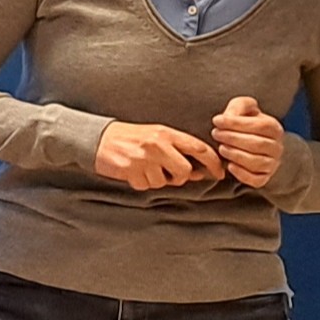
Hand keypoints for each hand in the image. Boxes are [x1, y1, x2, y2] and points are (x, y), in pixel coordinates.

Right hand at [94, 121, 222, 191]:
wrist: (99, 138)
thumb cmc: (131, 138)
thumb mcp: (157, 136)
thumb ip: (178, 151)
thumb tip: (200, 171)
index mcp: (167, 133)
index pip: (199, 148)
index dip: (214, 163)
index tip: (220, 173)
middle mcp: (157, 144)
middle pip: (185, 171)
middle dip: (180, 177)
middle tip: (169, 174)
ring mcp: (144, 157)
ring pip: (163, 182)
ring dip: (156, 180)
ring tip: (144, 168)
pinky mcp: (130, 170)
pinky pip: (145, 186)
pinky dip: (141, 182)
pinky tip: (133, 172)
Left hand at [210, 96, 286, 188]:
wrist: (253, 144)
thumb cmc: (246, 124)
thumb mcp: (243, 109)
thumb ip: (238, 107)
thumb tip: (227, 118)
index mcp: (275, 128)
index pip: (260, 126)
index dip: (237, 123)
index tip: (217, 121)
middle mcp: (277, 147)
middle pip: (257, 144)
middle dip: (233, 139)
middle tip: (216, 134)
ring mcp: (272, 164)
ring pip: (256, 162)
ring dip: (235, 155)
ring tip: (221, 148)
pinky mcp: (264, 178)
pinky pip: (255, 179)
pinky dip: (241, 174)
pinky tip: (230, 166)